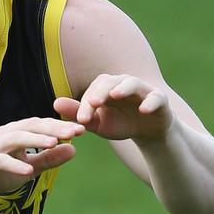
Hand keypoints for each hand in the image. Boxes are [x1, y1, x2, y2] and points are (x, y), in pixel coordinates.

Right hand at [0, 117, 84, 200]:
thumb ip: (48, 159)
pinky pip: (0, 161)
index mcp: (16, 133)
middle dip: (53, 128)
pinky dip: (15, 164)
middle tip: (75, 131)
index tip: (82, 129)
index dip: (61, 126)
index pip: (41, 125)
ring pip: (16, 138)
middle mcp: (5, 134)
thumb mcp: (27, 168)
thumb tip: (74, 150)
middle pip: (31, 126)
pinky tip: (29, 171)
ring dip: (36, 140)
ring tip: (54, 143)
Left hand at [54, 74, 173, 141]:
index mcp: (105, 88)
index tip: (81, 119)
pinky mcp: (159, 99)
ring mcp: (142, 90)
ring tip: (115, 95)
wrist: (147, 132)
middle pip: (109, 82)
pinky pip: (156, 97)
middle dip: (100, 92)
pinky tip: (143, 110)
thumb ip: (78, 114)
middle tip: (92, 103)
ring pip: (132, 83)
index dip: (86, 104)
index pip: (93, 91)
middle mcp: (122, 84)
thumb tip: (54, 104)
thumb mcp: (98, 123)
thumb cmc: (120, 123)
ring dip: (123, 88)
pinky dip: (150, 102)